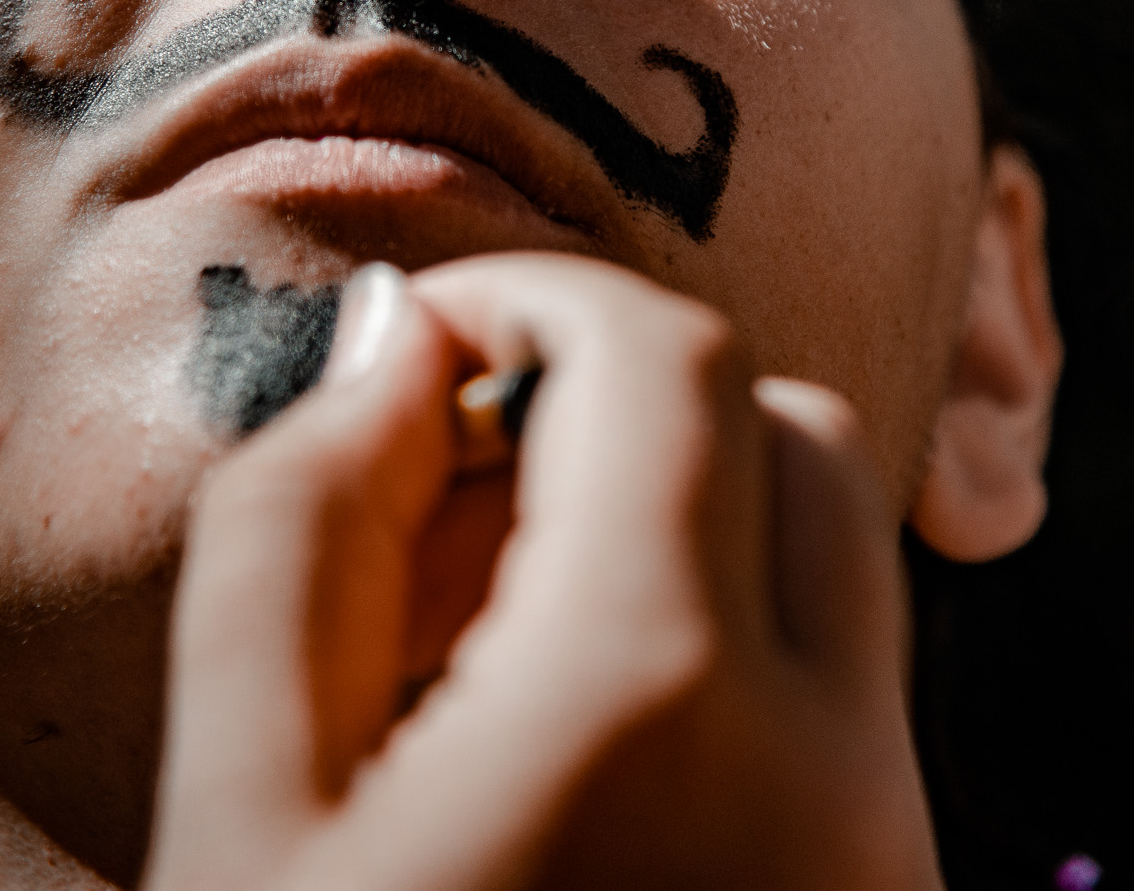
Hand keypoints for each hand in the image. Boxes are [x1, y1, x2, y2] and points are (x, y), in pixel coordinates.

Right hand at [142, 253, 940, 890]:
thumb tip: (397, 340)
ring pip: (842, 557)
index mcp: (653, 697)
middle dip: (631, 393)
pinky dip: (740, 643)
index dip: (529, 297)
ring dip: (694, 513)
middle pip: (792, 425)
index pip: (663, 354)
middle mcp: (832, 762)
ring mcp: (892, 850)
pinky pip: (853, 697)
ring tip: (509, 624)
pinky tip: (583, 742)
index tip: (422, 350)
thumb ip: (303, 532)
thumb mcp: (241, 810)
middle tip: (466, 479)